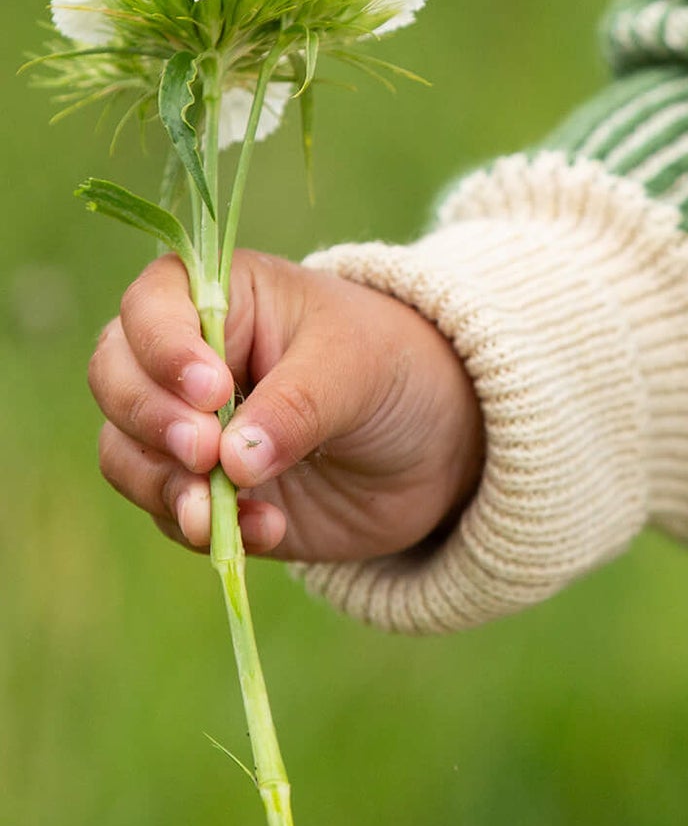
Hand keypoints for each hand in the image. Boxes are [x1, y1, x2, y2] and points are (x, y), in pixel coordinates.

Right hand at [89, 248, 485, 561]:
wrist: (435, 442)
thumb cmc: (394, 369)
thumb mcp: (359, 368)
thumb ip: (298, 405)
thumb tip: (232, 462)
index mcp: (222, 296)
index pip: (151, 307)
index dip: (163, 348)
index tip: (212, 392)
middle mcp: (186, 358)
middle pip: (115, 380)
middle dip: (151, 421)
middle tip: (205, 453)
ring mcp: (188, 427)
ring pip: (125, 453)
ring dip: (166, 486)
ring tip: (219, 510)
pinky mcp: (200, 490)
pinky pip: (170, 511)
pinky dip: (203, 526)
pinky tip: (266, 529)